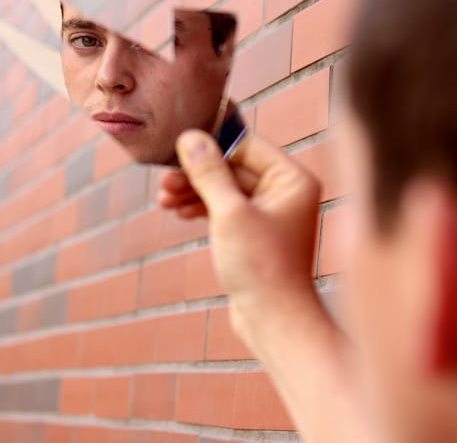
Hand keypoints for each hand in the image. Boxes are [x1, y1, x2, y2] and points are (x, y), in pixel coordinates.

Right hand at [158, 130, 321, 342]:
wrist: (273, 318)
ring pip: (227, 190)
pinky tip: (178, 212)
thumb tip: (191, 138)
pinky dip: (203, 209)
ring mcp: (272, 213)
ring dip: (195, 192)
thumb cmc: (261, 266)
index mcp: (293, 179)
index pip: (247, 147)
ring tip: (164, 200)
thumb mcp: (229, 213)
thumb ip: (209, 173)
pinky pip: (227, 210)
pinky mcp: (257, 233)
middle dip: (198, 174)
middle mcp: (287, 192)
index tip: (178, 150)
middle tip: (164, 181)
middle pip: (234, 168)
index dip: (212, 147)